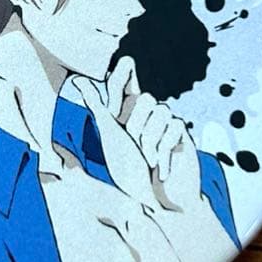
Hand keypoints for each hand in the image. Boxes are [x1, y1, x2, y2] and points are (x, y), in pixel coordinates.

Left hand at [71, 56, 200, 210]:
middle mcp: (149, 115)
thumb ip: (98, 107)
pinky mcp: (182, 135)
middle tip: (137, 150)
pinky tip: (161, 168)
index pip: (126, 86)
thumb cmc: (131, 170)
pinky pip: (175, 127)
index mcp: (127, 114)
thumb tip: (78, 80)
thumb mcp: (111, 136)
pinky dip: (164, 151)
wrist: (158, 201)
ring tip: (149, 160)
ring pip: (160, 111)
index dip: (124, 74)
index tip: (125, 61)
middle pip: (145, 99)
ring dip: (150, 142)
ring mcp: (167, 124)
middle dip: (137, 128)